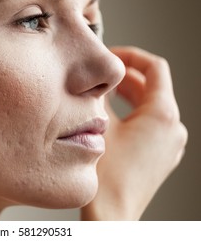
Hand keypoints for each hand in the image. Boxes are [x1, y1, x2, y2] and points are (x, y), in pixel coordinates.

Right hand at [81, 46, 187, 219]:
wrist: (112, 214)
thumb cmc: (108, 177)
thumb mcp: (98, 124)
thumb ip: (99, 95)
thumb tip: (96, 77)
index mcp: (162, 115)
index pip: (155, 68)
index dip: (131, 56)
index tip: (113, 56)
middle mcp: (173, 128)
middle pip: (152, 87)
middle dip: (126, 77)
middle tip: (102, 75)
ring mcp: (170, 144)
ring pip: (151, 106)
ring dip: (128, 95)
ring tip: (103, 94)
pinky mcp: (161, 156)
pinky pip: (151, 125)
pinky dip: (134, 114)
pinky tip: (111, 118)